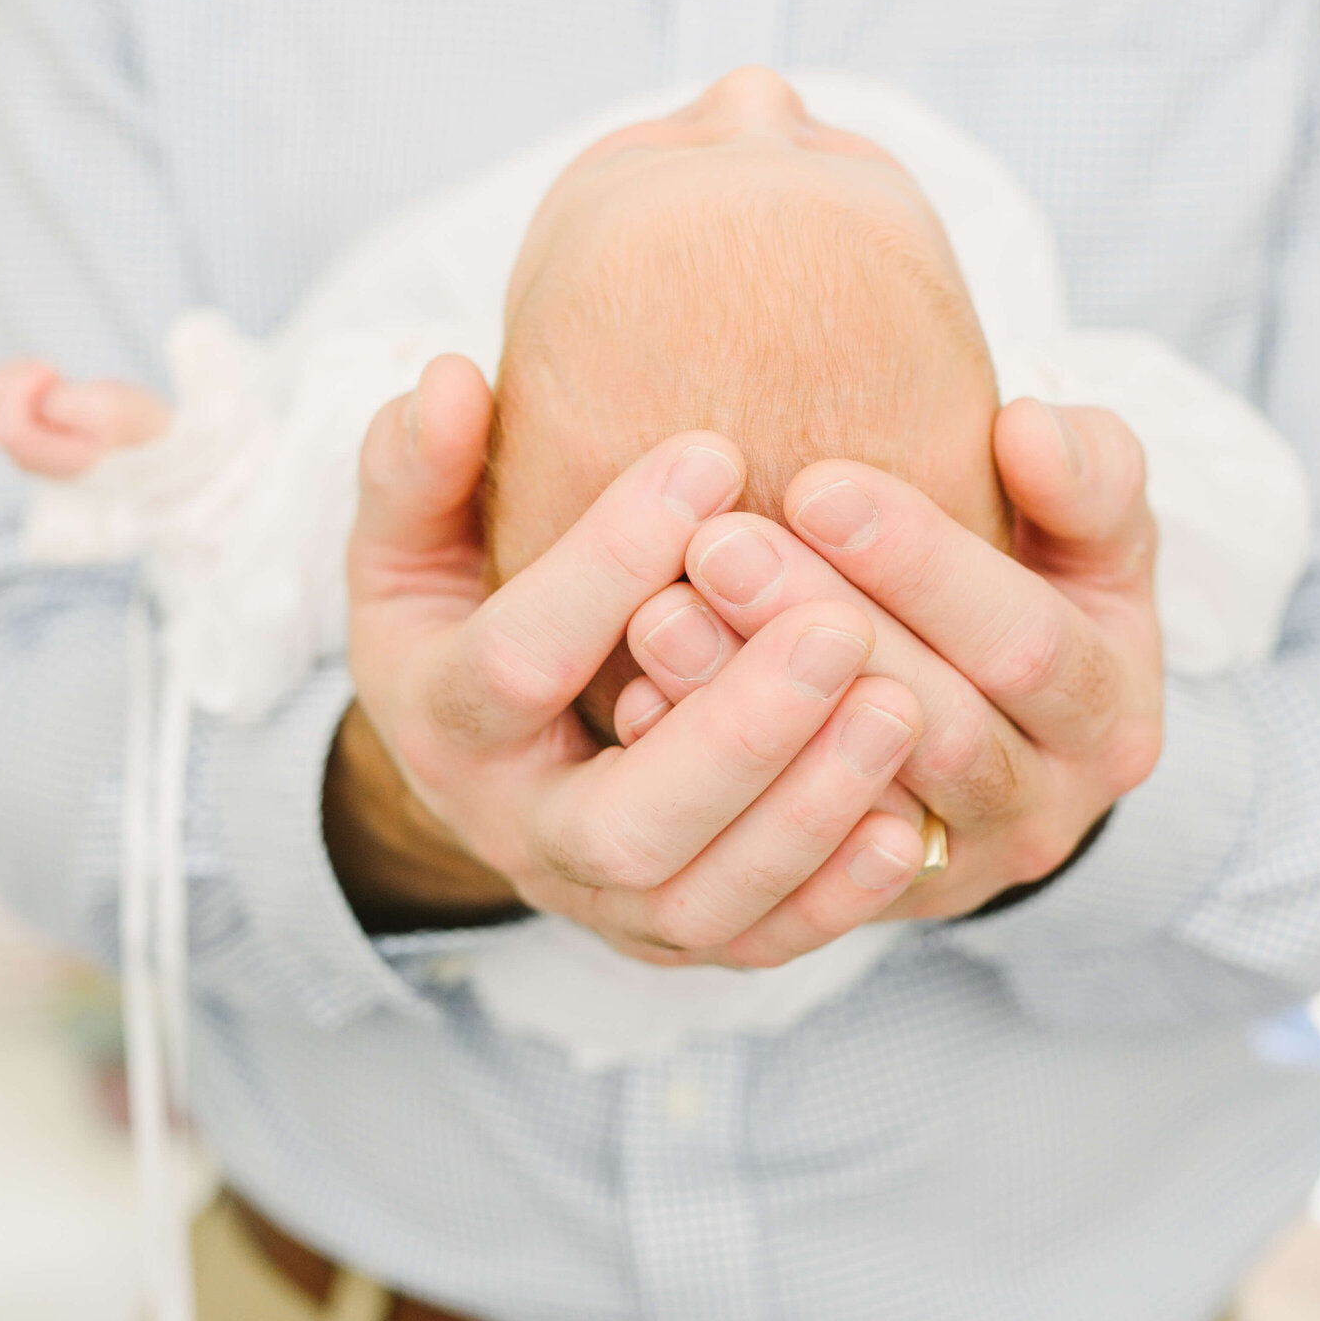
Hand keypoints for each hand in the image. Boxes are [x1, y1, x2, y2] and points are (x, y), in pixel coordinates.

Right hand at [330, 354, 930, 961]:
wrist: (489, 767)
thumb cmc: (461, 621)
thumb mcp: (408, 547)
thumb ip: (415, 468)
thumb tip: (444, 380)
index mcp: (441, 724)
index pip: (514, 663)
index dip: (606, 564)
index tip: (713, 454)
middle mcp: (519, 835)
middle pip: (623, 821)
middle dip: (736, 731)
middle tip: (837, 627)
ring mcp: (604, 904)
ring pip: (703, 896)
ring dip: (806, 810)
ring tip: (899, 705)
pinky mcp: (681, 937)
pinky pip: (762, 940)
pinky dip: (838, 892)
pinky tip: (910, 820)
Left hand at [615, 398, 1163, 918]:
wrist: (1012, 735)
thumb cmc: (1040, 597)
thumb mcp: (1093, 535)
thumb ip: (1085, 478)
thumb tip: (1024, 431)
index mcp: (1111, 714)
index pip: (1021, 641)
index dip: (922, 563)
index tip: (817, 483)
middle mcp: (1043, 812)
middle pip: (931, 727)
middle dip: (817, 627)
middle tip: (716, 544)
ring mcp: (949, 872)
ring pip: (846, 802)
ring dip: (747, 710)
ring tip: (659, 616)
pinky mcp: (862, 909)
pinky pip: (781, 869)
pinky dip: (715, 790)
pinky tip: (640, 712)